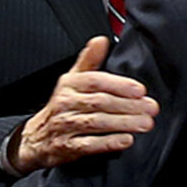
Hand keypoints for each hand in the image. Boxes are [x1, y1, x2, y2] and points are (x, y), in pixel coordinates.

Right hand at [10, 36, 159, 172]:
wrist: (36, 137)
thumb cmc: (61, 106)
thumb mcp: (71, 79)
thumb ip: (89, 60)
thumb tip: (101, 40)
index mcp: (70, 84)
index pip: (96, 81)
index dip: (119, 85)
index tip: (140, 90)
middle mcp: (66, 103)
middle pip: (100, 102)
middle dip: (129, 105)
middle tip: (150, 108)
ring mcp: (65, 125)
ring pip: (97, 122)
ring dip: (124, 123)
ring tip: (145, 123)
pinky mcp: (67, 146)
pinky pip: (89, 144)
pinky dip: (109, 143)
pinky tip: (126, 140)